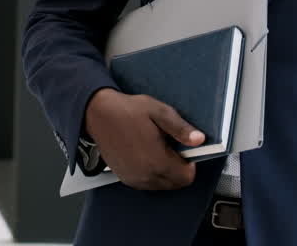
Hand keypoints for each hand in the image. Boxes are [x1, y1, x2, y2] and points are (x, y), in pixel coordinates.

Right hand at [84, 89, 204, 190]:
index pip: (187, 177)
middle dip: (178, 168)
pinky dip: (151, 173)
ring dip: (165, 172)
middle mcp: (145, 175)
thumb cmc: (127, 110)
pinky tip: (144, 154)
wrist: (97, 113)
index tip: (184, 150)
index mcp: (157, 161)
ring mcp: (134, 178)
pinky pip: (147, 183)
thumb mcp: (159, 112)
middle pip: (175, 184)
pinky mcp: (125, 178)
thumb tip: (199, 139)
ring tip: (155, 148)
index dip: (190, 164)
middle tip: (169, 147)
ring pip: (161, 185)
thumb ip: (180, 128)